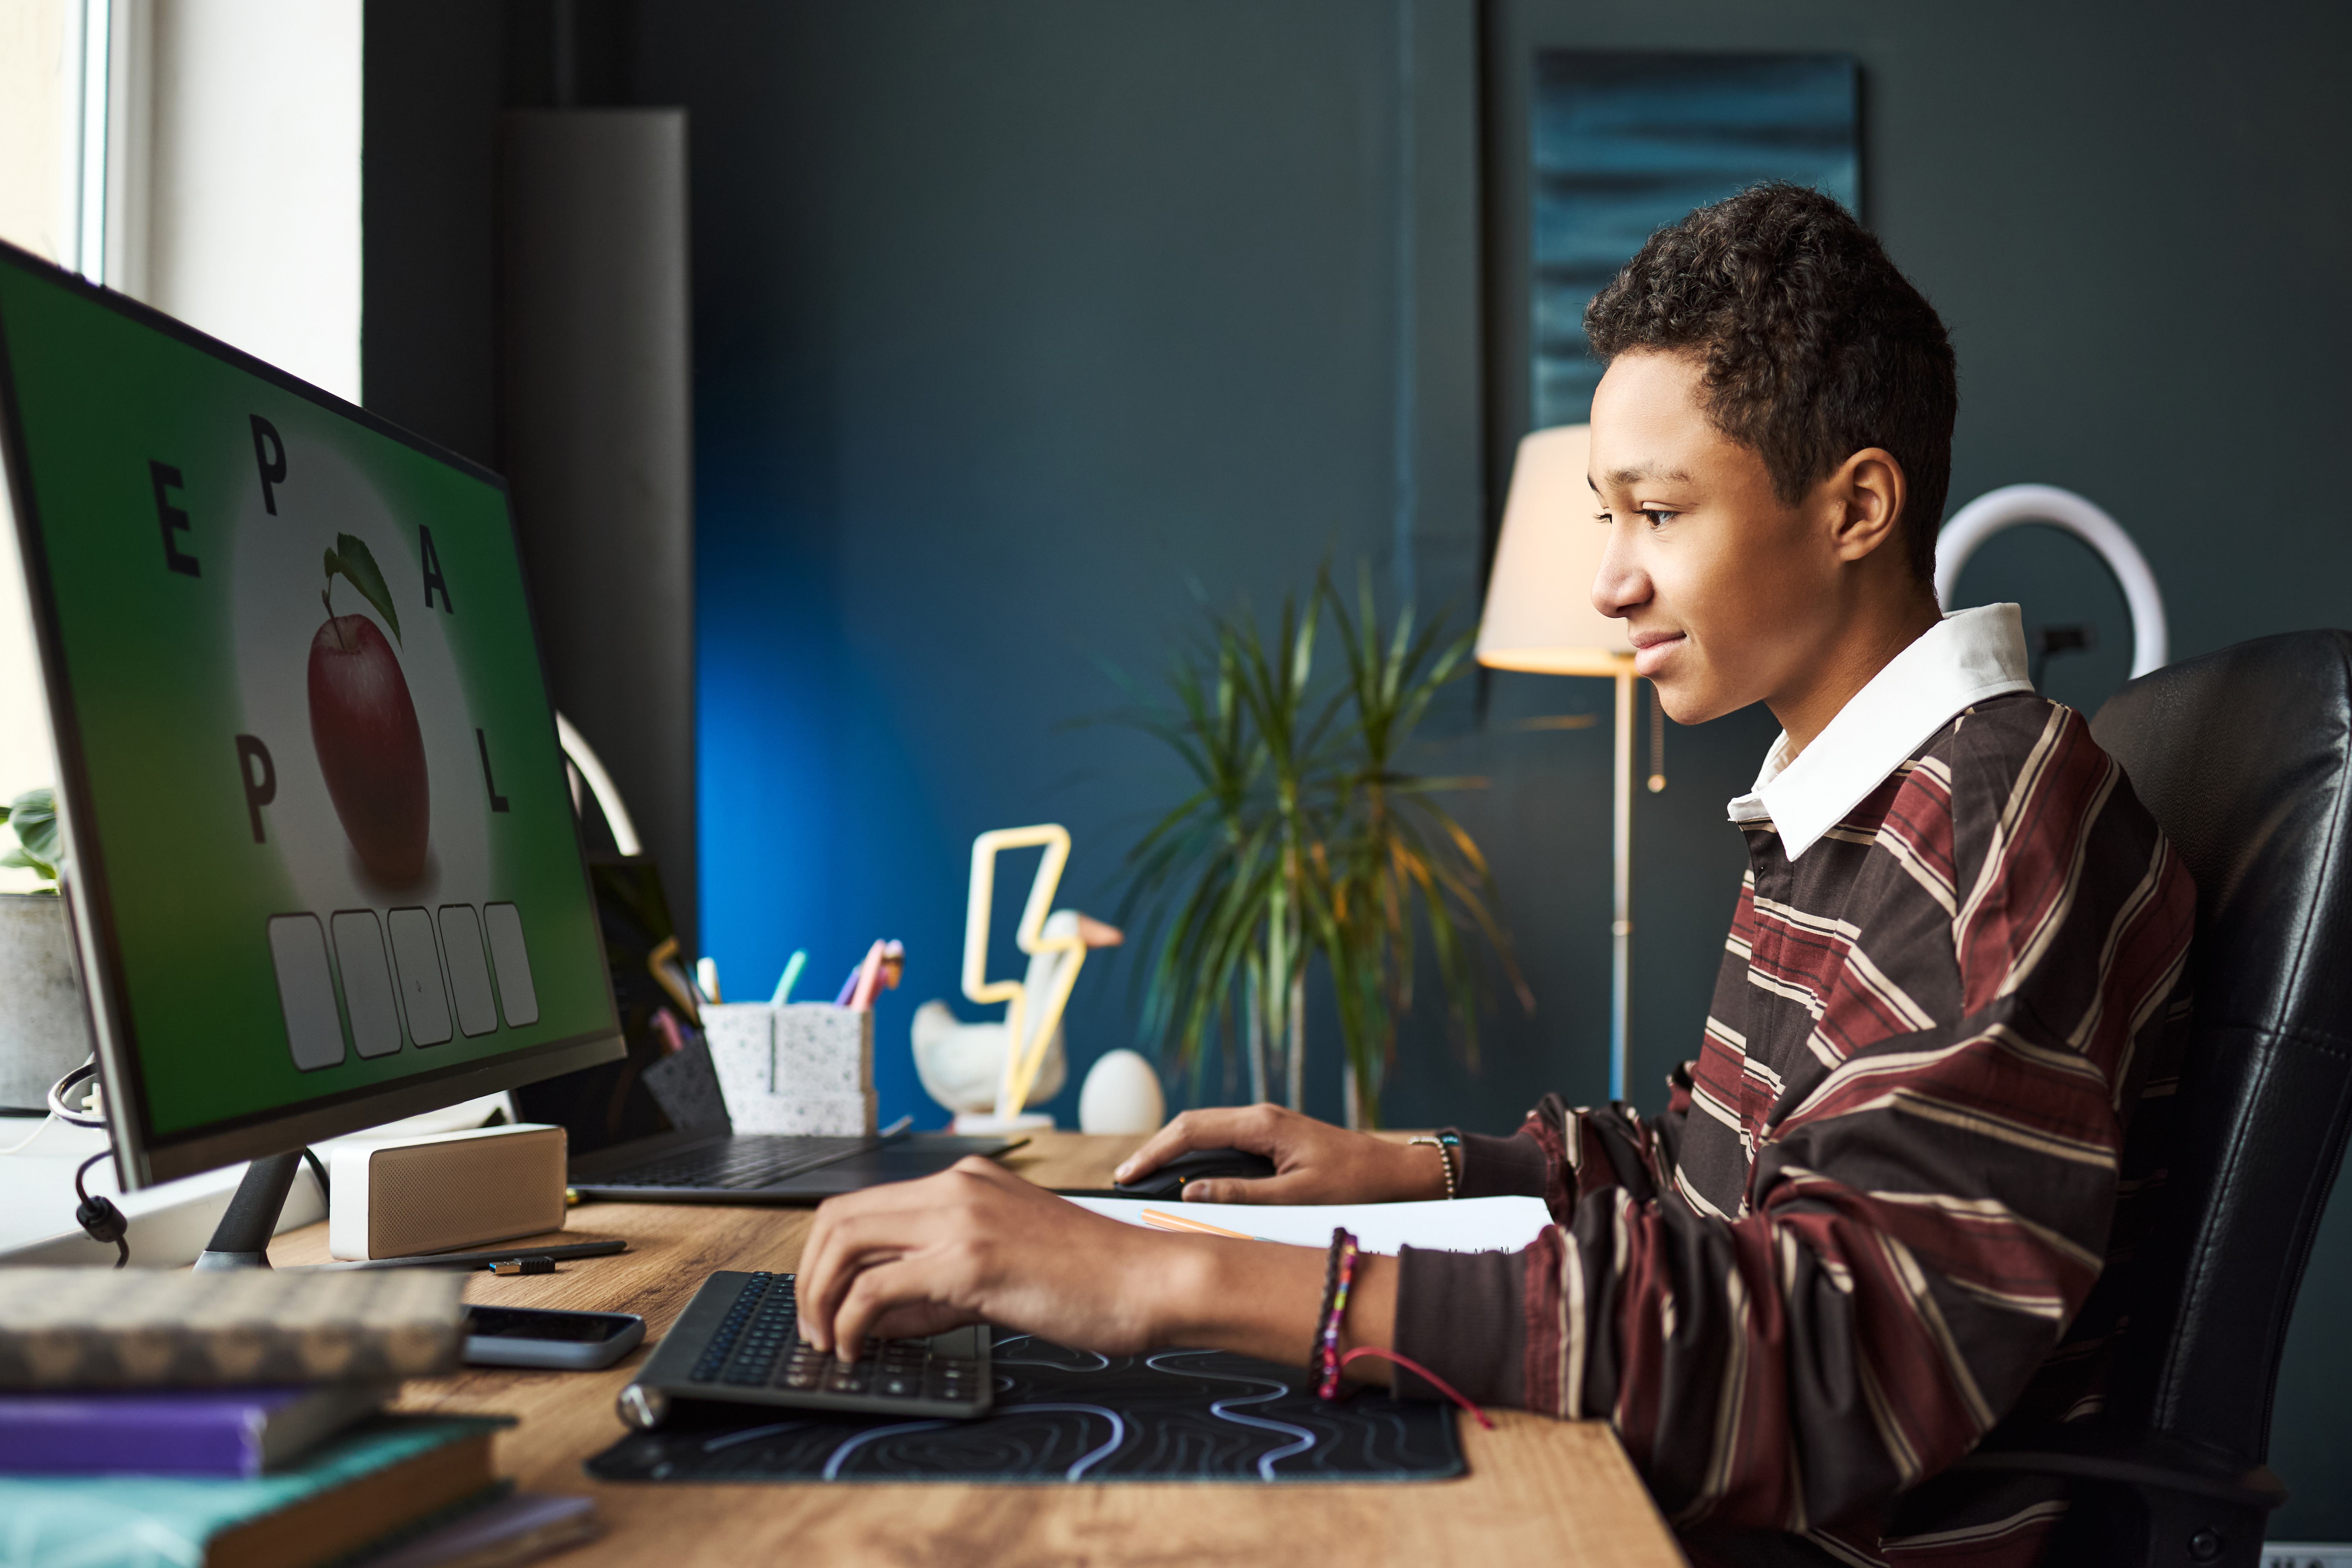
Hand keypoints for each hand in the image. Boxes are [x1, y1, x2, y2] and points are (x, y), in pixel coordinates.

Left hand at [797, 1155, 1401, 1379]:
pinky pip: (876, 1289)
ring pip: (845, 1243)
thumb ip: (937, 1283)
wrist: (1149, 1281)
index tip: (823, 1301)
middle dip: (809, 1276)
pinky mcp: (969, 1260)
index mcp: (965, 1182)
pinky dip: (851, 1323)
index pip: (862, 1203)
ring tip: (828, 1341)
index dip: (826, 1255)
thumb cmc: (1089, 1280)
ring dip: (820, 1298)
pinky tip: (858, 1350)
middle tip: (812, 1325)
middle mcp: (956, 1188)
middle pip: (838, 1217)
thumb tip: (874, 1315)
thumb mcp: (1001, 1268)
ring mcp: (960, 1219)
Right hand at [1112, 1103, 1446, 1204]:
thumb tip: (1192, 1194)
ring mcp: (1267, 1127)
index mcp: (1263, 1123)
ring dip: (1174, 1153)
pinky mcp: (1273, 1140)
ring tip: (1144, 1179)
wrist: (1398, 1175)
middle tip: (1123, 1179)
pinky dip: (1197, 1157)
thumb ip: (1242, 1196)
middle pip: (1192, 1126)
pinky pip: (1224, 1143)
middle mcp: (1261, 1117)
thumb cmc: (1356, 1185)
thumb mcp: (1298, 1198)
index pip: (1191, 1129)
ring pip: (1206, 1134)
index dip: (1153, 1152)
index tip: (1125, 1175)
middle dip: (1154, 1150)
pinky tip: (1185, 1177)